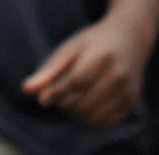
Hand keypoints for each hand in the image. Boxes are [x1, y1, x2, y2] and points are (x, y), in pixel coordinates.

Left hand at [23, 17, 149, 125]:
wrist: (130, 38)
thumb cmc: (93, 42)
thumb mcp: (70, 49)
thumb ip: (49, 70)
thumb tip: (26, 90)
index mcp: (102, 57)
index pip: (76, 82)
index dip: (57, 93)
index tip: (43, 98)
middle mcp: (119, 75)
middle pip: (84, 101)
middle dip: (65, 103)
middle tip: (56, 96)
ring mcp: (128, 90)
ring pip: (94, 115)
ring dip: (76, 113)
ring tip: (68, 100)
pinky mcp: (131, 102)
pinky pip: (106, 120)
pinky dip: (91, 118)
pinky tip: (84, 106)